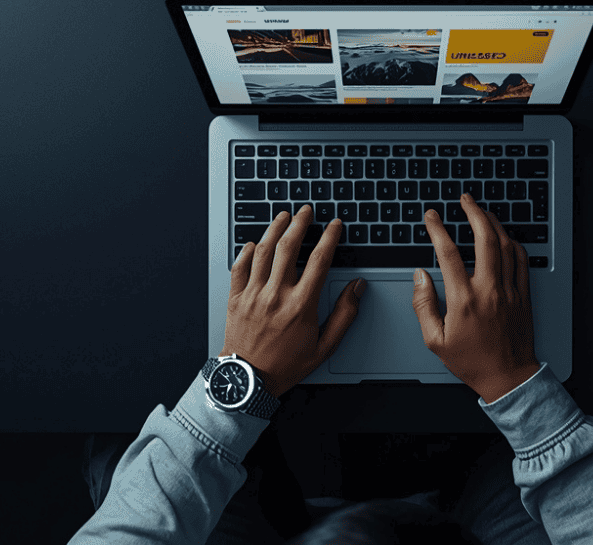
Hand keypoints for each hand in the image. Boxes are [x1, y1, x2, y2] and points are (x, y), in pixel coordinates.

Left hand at [224, 205, 364, 398]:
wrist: (249, 381)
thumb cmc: (286, 366)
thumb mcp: (324, 346)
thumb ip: (344, 315)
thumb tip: (357, 288)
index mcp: (300, 305)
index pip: (319, 260)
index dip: (329, 238)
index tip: (334, 225)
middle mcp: (276, 295)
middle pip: (289, 247)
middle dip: (300, 223)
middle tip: (306, 211)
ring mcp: (253, 295)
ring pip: (264, 251)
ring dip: (275, 229)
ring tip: (283, 216)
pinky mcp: (235, 298)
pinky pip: (240, 266)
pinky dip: (247, 251)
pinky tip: (254, 243)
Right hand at [412, 193, 539, 403]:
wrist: (508, 378)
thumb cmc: (471, 361)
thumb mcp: (435, 340)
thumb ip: (423, 304)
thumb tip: (420, 276)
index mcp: (464, 300)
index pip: (448, 254)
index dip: (437, 229)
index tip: (431, 217)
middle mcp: (489, 290)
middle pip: (484, 239)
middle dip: (474, 213)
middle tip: (465, 199)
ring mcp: (509, 290)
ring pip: (506, 245)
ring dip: (494, 223)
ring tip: (482, 211)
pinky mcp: (523, 295)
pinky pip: (522, 260)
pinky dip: (513, 243)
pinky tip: (504, 236)